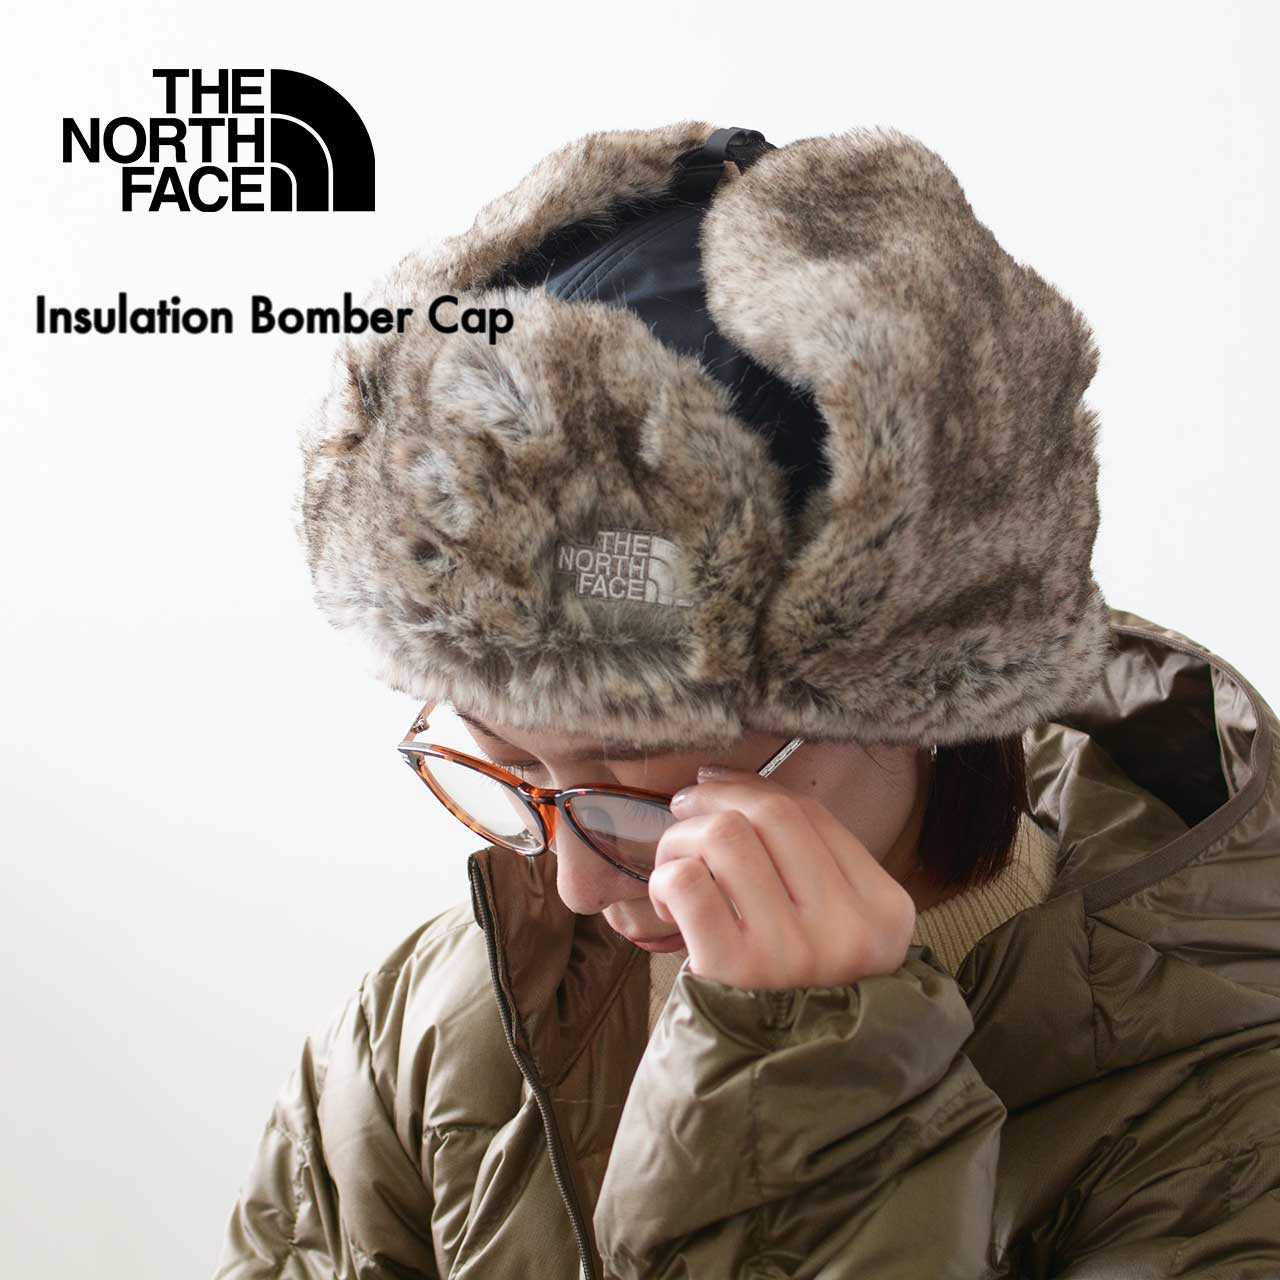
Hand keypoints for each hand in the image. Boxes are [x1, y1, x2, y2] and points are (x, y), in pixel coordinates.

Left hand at [648, 767, 917, 989]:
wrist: (780, 1091)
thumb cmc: (797, 994)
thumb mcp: (837, 932)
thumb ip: (808, 864)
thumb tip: (732, 783)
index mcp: (885, 910)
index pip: (810, 814)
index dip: (750, 786)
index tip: (715, 785)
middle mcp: (847, 929)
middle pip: (768, 814)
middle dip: (711, 800)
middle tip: (682, 812)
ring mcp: (792, 951)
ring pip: (724, 836)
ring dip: (681, 840)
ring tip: (674, 866)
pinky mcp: (735, 971)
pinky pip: (688, 881)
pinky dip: (665, 878)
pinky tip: (669, 904)